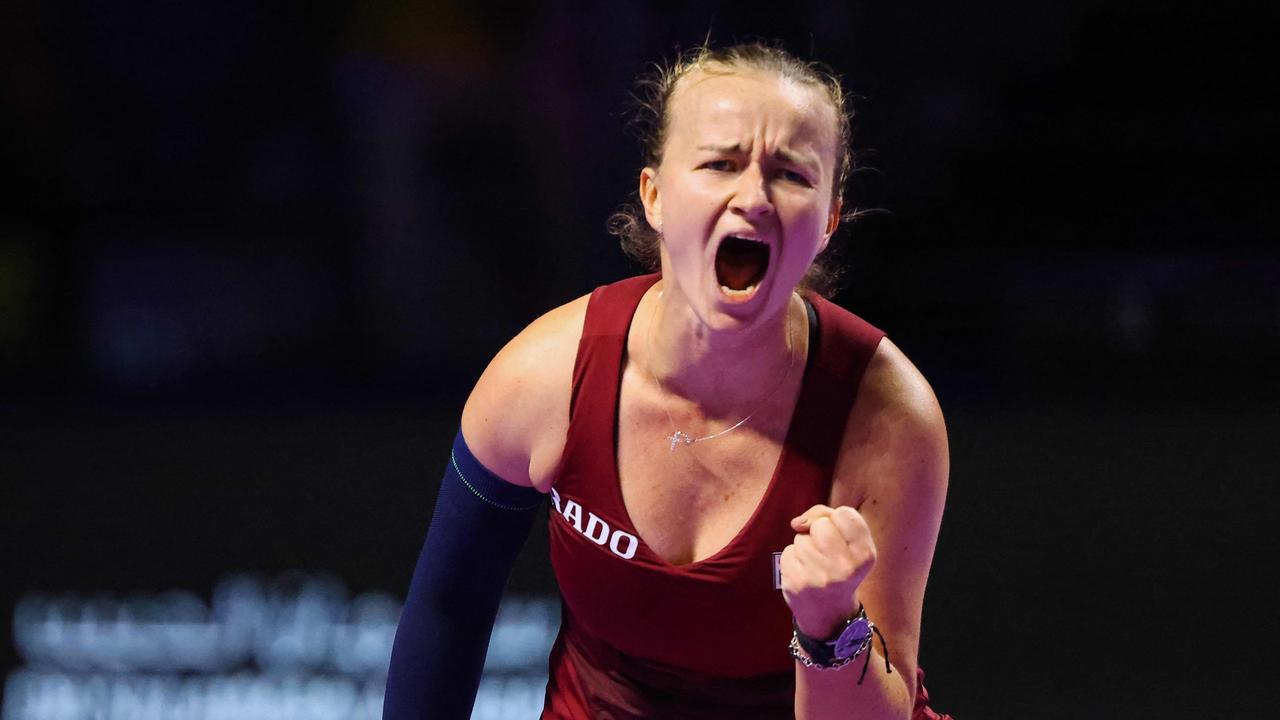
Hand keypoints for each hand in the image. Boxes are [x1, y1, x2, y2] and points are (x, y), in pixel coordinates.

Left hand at [779, 504, 875, 638]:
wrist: (830, 613)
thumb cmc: (839, 567)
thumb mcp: (850, 544)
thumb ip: (828, 517)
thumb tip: (797, 523)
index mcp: (865, 554)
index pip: (844, 513)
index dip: (836, 520)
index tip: (840, 537)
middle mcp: (846, 567)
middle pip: (820, 525)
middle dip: (818, 533)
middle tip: (825, 553)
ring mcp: (820, 577)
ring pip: (801, 538)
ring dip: (804, 547)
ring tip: (815, 565)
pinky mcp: (798, 583)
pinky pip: (788, 552)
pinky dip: (792, 559)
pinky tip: (804, 573)